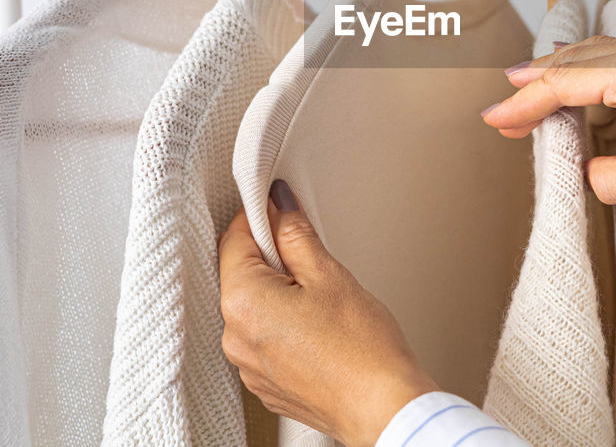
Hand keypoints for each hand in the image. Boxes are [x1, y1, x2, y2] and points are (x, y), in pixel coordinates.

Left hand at [218, 181, 437, 446]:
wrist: (382, 407)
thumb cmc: (362, 351)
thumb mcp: (330, 274)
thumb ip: (295, 235)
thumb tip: (278, 209)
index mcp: (243, 303)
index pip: (233, 240)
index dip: (258, 217)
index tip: (278, 208)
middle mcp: (235, 338)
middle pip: (242, 275)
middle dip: (272, 258)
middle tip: (312, 259)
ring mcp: (248, 366)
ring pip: (255, 308)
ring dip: (280, 292)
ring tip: (322, 300)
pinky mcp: (266, 382)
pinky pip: (265, 338)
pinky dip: (285, 324)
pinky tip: (320, 327)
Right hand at [481, 32, 615, 246]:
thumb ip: (609, 179)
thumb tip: (586, 173)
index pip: (565, 85)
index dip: (525, 104)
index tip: (494, 119)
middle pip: (576, 61)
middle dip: (536, 85)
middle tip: (503, 110)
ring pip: (599, 54)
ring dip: (563, 74)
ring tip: (530, 88)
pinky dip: (593, 68)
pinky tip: (587, 75)